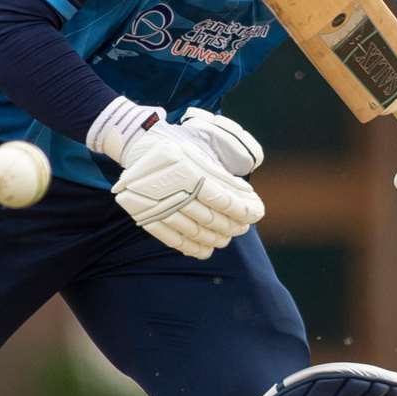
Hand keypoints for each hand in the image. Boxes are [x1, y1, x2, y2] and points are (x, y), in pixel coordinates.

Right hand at [87, 96, 264, 258]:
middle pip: (209, 218)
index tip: (257, 213)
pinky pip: (173, 239)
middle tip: (243, 227)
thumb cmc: (177, 145)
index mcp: (185, 169)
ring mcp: (155, 206)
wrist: (139, 145)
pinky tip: (206, 249)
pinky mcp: (145, 216)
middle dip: (232, 225)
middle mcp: (169, 189)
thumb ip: (223, 173)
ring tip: (227, 237)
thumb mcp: (202, 147)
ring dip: (215, 238)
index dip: (243, 210)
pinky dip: (192, 247)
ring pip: (193, 231)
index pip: (221, 199)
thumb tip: (245, 198)